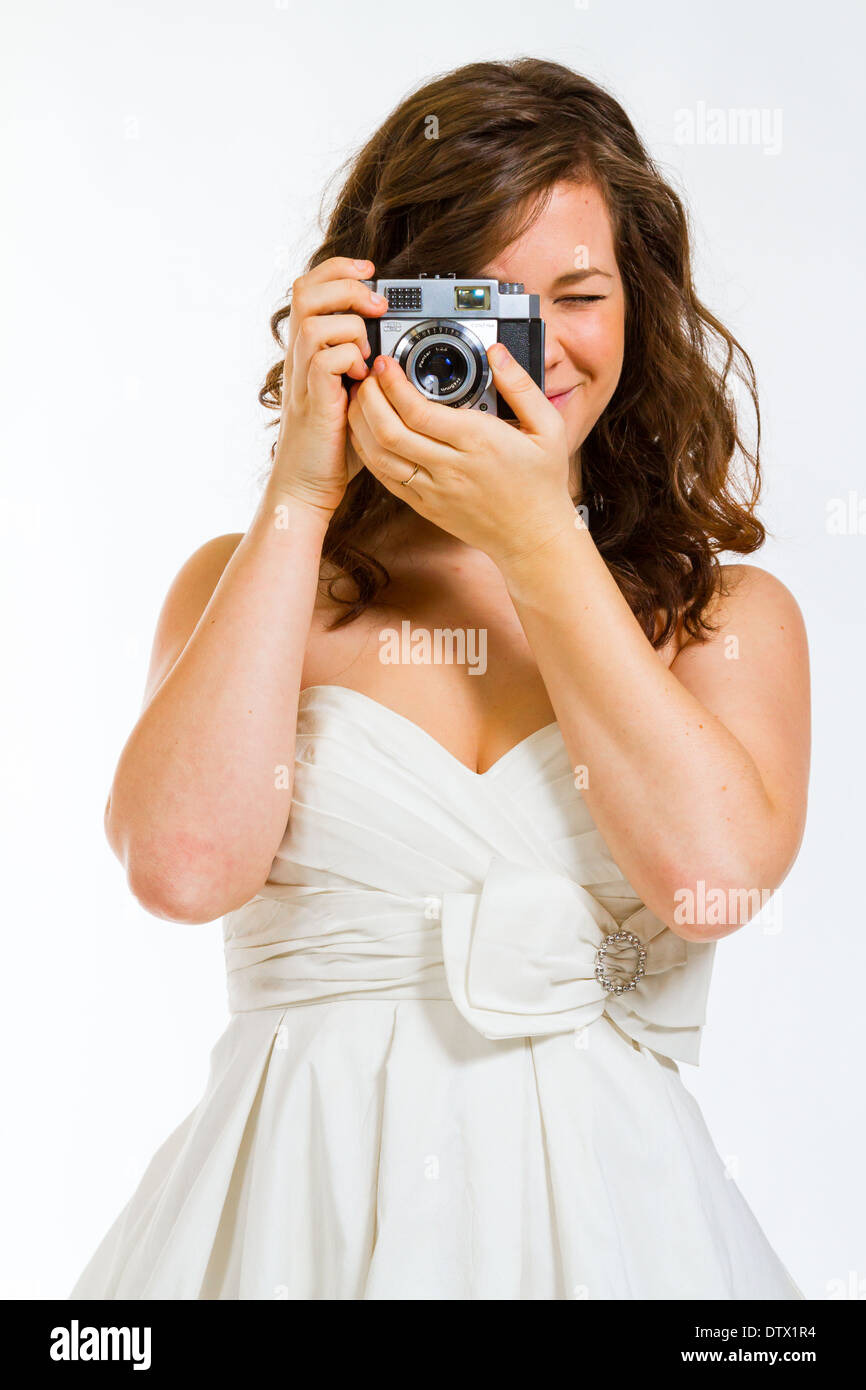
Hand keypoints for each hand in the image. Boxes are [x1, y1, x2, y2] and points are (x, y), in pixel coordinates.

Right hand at [266, 256, 388, 517]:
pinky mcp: (313, 399)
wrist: (309, 482)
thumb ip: (362, 362)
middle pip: (306, 291)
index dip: (339, 268)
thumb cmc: (335, 442)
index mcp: (310, 347)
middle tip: (377, 306)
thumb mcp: (352, 391)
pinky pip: (324, 358)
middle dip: (347, 287)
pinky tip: (361, 378)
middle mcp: (300, 355)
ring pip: (315, 321)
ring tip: (367, 353)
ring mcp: (303, 376)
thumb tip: (390, 339)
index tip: (371, 271)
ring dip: (350, 328)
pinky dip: (348, 359)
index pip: (311, 286)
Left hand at [347, 343, 578, 566]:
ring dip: (361, 424)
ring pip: (379, 456)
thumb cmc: (542, 484)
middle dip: (369, 398)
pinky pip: (385, 479)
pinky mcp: (425, 507)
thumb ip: (522, 386)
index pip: (419, 412)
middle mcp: (450, 468)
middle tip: (368, 377)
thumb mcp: (548, 428)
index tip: (385, 364)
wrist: (534, 538)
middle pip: (390, 431)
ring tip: (361, 399)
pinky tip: (366, 432)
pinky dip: (368, 452)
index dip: (393, 384)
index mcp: (478, 442)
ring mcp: (434, 491)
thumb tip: (498, 352)